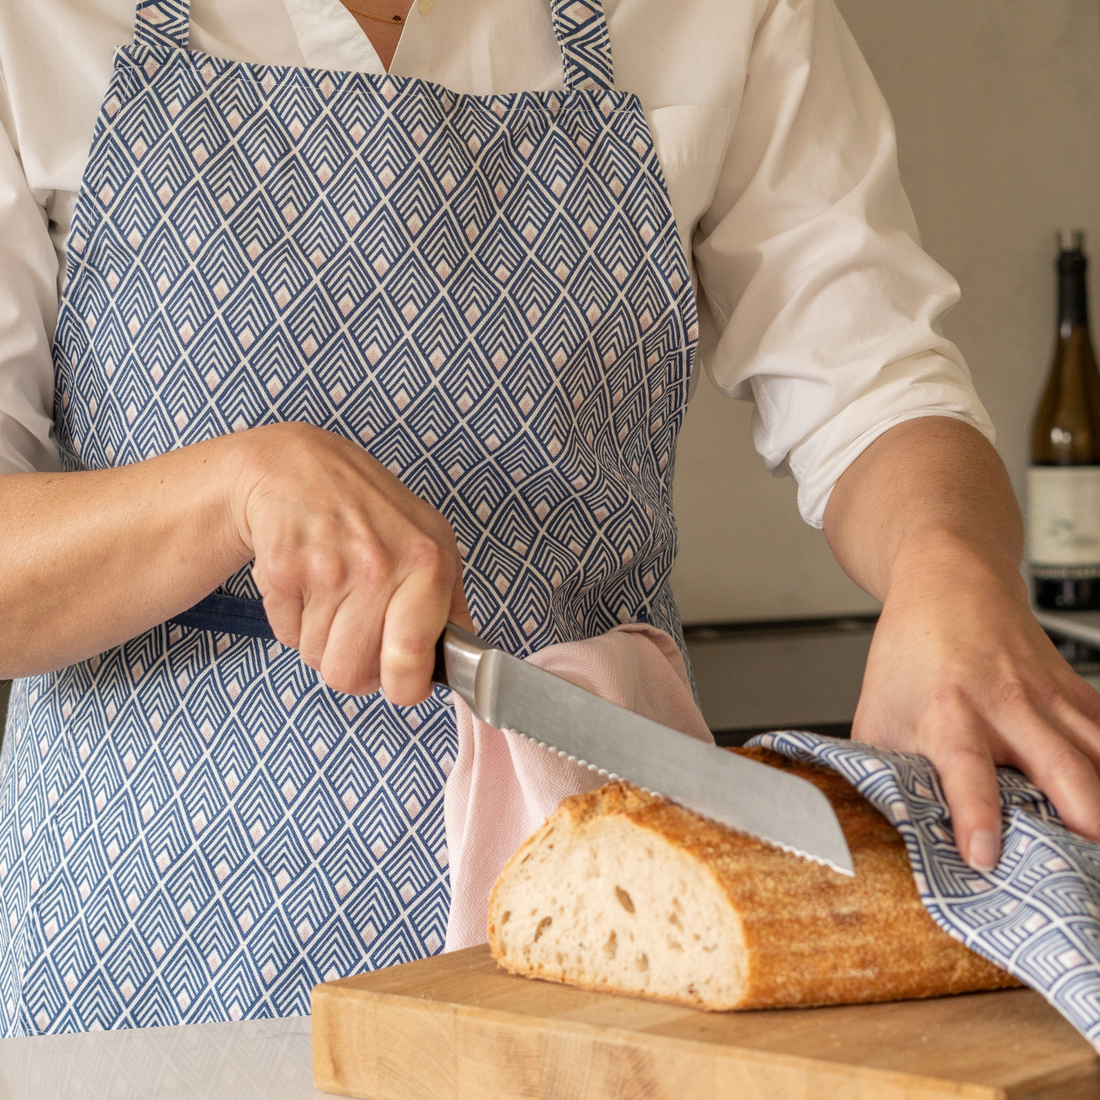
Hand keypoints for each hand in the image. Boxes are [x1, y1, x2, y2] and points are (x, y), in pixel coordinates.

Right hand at [230, 423, 472, 702]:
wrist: (298, 466)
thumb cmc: (372, 510)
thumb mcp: (431, 542)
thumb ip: (450, 606)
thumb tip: (463, 664)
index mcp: (427, 563)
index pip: (412, 661)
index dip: (403, 686)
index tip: (402, 682)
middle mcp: (378, 565)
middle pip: (351, 674)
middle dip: (352, 664)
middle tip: (358, 630)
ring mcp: (326, 567)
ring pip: (317, 658)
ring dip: (322, 640)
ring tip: (333, 596)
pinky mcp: (281, 570)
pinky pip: (285, 636)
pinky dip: (294, 621)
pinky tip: (307, 583)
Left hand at [852, 533, 1099, 869]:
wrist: (951, 584)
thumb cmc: (911, 652)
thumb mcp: (877, 713)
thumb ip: (880, 771)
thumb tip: (875, 826)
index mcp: (947, 713)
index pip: (965, 770)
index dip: (975, 815)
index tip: (984, 854)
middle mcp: (1006, 707)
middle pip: (1062, 769)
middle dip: (1084, 821)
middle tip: (1083, 867)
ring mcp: (1050, 700)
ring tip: (1098, 846)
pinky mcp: (1077, 694)